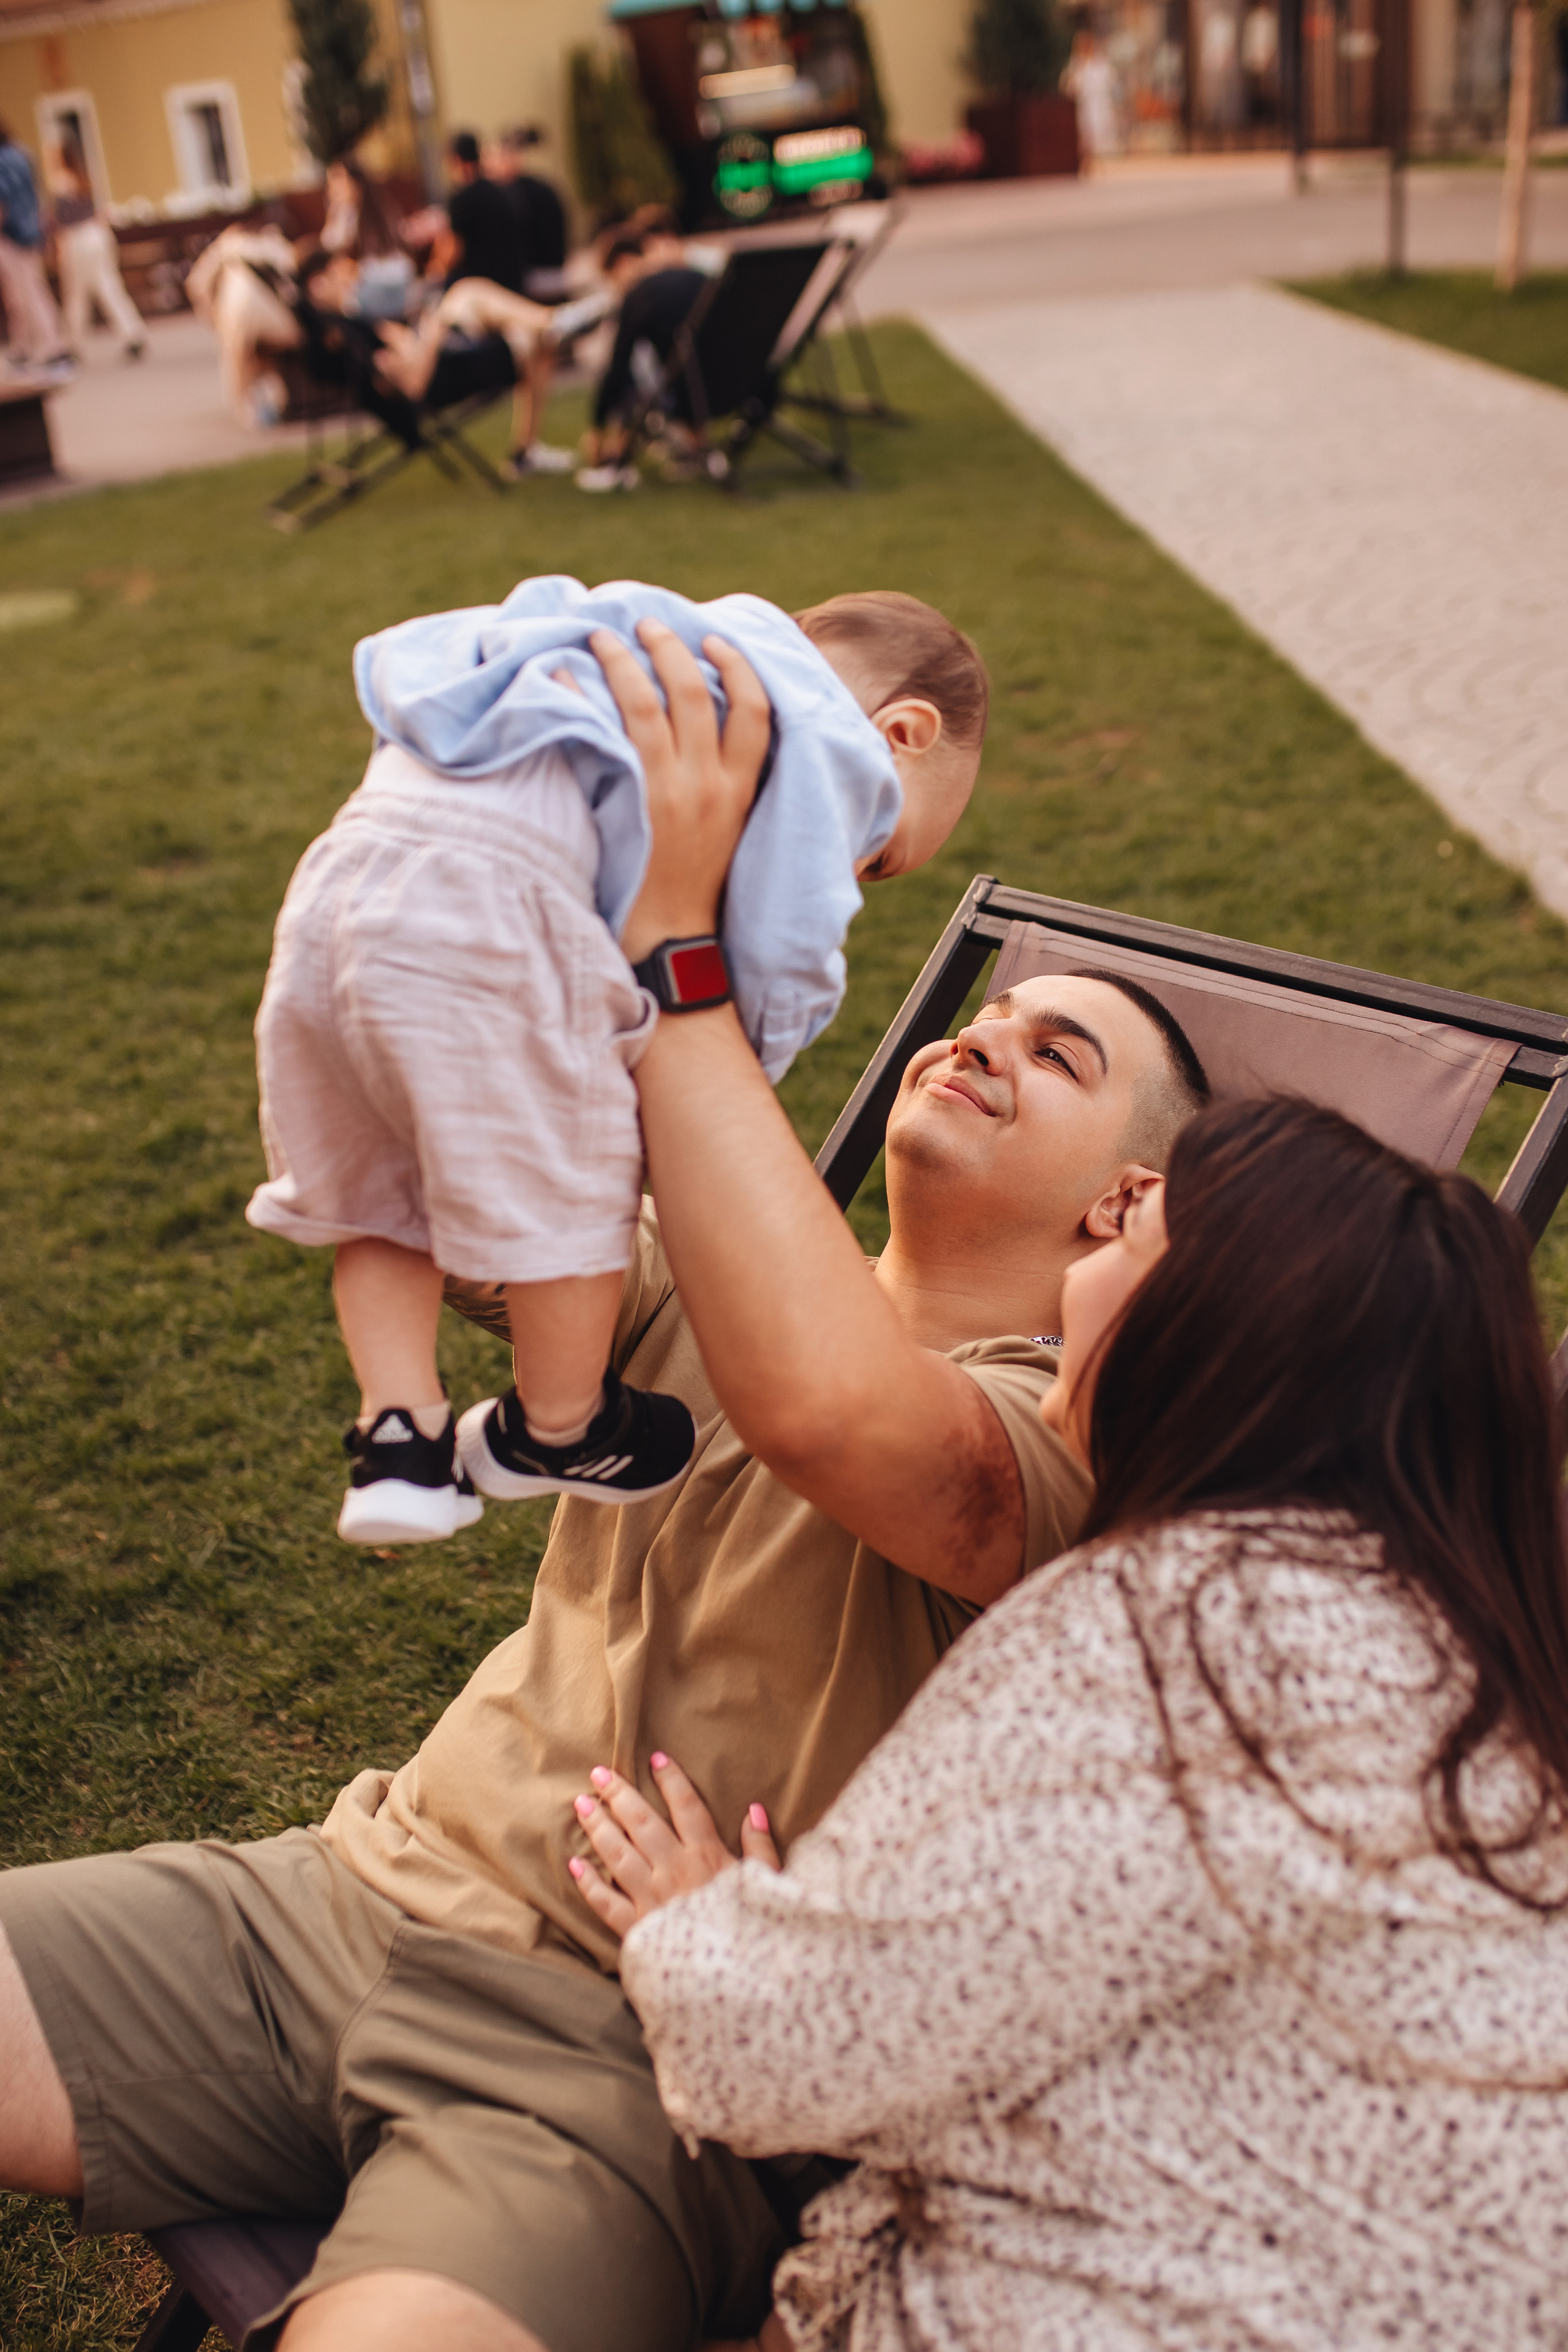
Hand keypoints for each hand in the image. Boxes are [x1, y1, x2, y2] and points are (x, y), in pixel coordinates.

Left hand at [567, 1752, 779, 1939]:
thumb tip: (753, 1809)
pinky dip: (589, 1885)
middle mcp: (674, 1871)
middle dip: (618, 1794)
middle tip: (597, 1773)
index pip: (686, 1806)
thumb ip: (761, 1846)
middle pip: (641, 1822)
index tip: (656, 1757)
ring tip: (581, 1805)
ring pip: (618, 1855)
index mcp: (707, 1857)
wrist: (734, 1982)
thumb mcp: (768, 1884)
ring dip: (597, 1828)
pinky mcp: (637, 1930)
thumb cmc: (754, 1933)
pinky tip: (576, 1866)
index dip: (672, 1779)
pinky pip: (607, 1904)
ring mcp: (651, 1899)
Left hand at [587, 620, 770, 963]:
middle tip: (647, 623)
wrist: (672, 939)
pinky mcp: (631, 805)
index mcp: (740, 789)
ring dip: (623, 661)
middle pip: (695, 692)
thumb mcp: (729, 831)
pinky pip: (605, 733)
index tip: (714, 641)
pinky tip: (563, 678)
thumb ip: (722, 784)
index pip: (756, 711)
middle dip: (670, 648)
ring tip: (602, 637)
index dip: (738, 668)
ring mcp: (668, 792)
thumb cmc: (696, 888)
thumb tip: (700, 736)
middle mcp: (708, 784)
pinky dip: (582, 698)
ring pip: (647, 703)